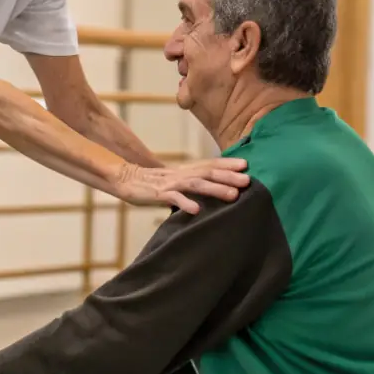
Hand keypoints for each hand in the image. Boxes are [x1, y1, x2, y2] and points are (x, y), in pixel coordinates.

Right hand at [114, 158, 248, 213]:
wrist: (124, 179)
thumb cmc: (151, 183)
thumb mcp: (174, 181)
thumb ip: (191, 184)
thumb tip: (211, 189)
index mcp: (185, 170)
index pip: (209, 164)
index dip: (227, 164)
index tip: (246, 165)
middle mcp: (180, 174)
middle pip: (208, 172)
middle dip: (229, 176)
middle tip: (248, 181)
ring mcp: (170, 183)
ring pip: (196, 184)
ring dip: (215, 189)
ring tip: (233, 195)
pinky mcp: (158, 194)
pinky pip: (173, 198)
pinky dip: (185, 203)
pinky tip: (197, 210)